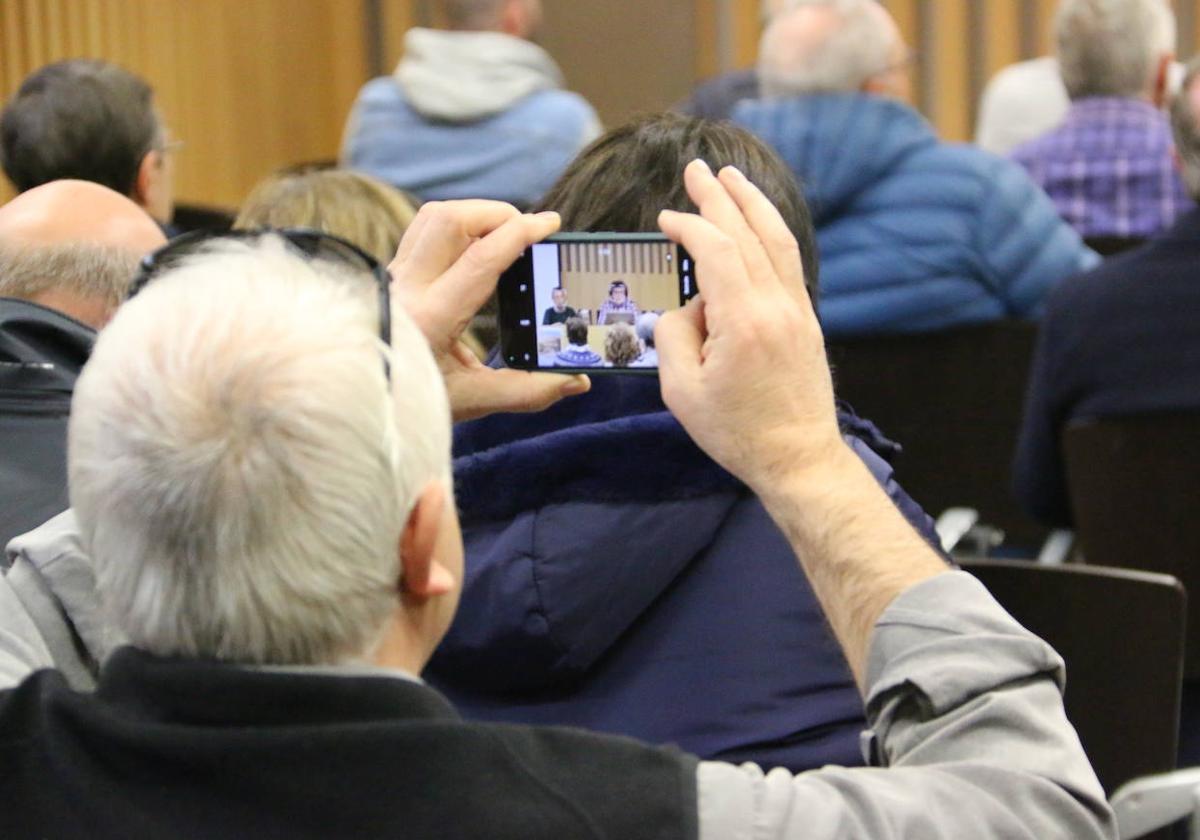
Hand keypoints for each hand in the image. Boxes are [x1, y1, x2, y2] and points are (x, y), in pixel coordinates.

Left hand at [389, 201, 589, 421]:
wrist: (359, 399)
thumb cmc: (411, 402)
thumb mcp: (473, 401)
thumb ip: (528, 391)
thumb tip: (578, 382)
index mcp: (430, 318)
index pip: (480, 258)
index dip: (520, 233)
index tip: (550, 223)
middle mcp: (406, 288)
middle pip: (451, 219)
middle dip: (497, 213)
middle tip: (528, 231)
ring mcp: (394, 276)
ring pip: (434, 217)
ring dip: (475, 215)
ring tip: (506, 234)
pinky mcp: (391, 274)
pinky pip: (423, 231)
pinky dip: (456, 227)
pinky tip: (476, 246)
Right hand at [655, 160, 845, 494]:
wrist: (798, 458)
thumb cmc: (737, 432)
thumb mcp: (682, 392)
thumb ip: (674, 336)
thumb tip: (686, 308)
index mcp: (743, 321)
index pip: (715, 251)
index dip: (689, 226)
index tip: (667, 218)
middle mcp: (776, 306)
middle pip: (747, 234)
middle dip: (719, 197)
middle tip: (697, 168)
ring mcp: (797, 311)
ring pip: (776, 241)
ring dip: (752, 204)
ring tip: (731, 178)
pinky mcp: (806, 320)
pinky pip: (788, 262)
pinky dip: (770, 233)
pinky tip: (758, 224)